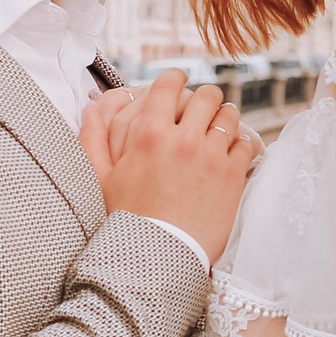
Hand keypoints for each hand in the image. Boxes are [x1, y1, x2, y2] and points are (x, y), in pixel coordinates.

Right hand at [77, 70, 251, 263]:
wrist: (157, 258)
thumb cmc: (125, 220)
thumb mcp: (100, 179)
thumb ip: (92, 139)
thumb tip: (89, 107)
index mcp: (151, 134)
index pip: (169, 84)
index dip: (175, 78)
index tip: (179, 81)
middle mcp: (185, 139)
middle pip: (207, 96)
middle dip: (204, 98)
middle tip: (202, 107)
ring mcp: (212, 156)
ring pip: (230, 116)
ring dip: (224, 118)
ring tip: (219, 127)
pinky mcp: (233, 176)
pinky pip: (246, 143)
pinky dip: (241, 142)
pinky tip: (232, 151)